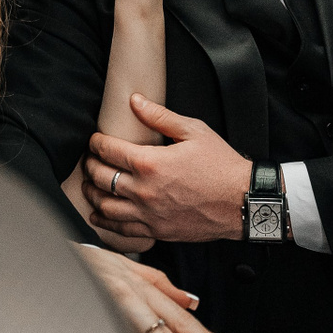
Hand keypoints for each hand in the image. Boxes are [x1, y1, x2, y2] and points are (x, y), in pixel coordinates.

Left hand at [82, 95, 252, 241]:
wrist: (242, 201)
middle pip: (101, 178)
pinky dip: (105, 222)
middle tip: (90, 160)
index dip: (96, 143)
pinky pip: (122, 230)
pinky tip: (100, 215)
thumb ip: (160, 116)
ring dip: (93, 194)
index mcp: (151, 163)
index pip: (108, 151)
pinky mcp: (156, 231)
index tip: (95, 140)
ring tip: (90, 186)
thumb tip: (135, 101)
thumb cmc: (221, 165)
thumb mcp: (194, 131)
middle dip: (90, 166)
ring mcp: (149, 214)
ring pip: (106, 206)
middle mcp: (144, 191)